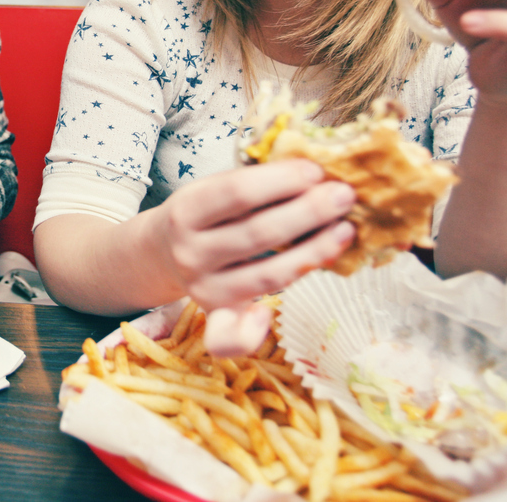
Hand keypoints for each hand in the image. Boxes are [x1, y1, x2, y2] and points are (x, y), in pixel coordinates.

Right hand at [146, 160, 355, 352]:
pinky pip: (235, 335)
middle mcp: (190, 252)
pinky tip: (280, 310)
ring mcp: (203, 288)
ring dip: (314, 252)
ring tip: (345, 230)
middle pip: (258, 233)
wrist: (161, 253)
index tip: (316, 170)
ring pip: (268, 275)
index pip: (237, 192)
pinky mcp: (218, 314)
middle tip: (344, 195)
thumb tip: (314, 174)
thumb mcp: (211, 188)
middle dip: (309, 212)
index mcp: (185, 210)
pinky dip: (260, 328)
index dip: (282, 180)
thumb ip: (252, 183)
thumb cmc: (204, 213)